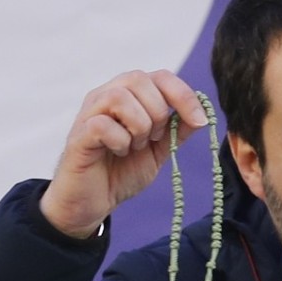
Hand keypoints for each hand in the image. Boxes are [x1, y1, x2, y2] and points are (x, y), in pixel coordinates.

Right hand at [41, 70, 208, 238]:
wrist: (92, 203)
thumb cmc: (121, 172)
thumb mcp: (158, 151)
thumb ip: (176, 131)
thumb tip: (202, 114)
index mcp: (130, 96)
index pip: (160, 76)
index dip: (183, 95)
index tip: (199, 121)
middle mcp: (107, 96)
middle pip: (139, 79)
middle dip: (157, 112)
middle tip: (153, 139)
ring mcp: (90, 113)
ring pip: (120, 97)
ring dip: (138, 126)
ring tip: (135, 146)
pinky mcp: (79, 134)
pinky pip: (102, 125)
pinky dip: (119, 141)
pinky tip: (118, 152)